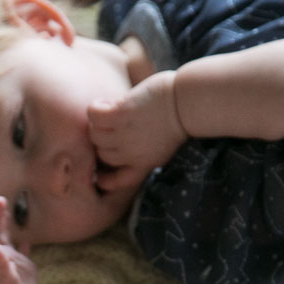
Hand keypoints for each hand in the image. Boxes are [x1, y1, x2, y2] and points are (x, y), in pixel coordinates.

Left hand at [0, 197, 38, 283]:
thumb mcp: (3, 276)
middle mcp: (2, 257)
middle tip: (0, 198)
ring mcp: (12, 262)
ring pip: (8, 239)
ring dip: (7, 224)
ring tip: (8, 208)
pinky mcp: (24, 268)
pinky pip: (23, 253)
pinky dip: (24, 245)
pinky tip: (26, 239)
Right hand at [88, 72, 187, 192]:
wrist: (188, 102)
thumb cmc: (178, 119)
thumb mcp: (162, 148)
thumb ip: (143, 154)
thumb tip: (122, 151)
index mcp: (143, 164)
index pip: (118, 181)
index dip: (106, 180)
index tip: (99, 176)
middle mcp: (131, 153)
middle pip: (102, 153)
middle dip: (103, 141)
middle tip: (110, 124)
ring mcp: (125, 134)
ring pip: (95, 134)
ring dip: (98, 123)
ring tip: (109, 111)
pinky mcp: (121, 114)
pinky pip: (95, 115)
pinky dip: (96, 108)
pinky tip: (106, 103)